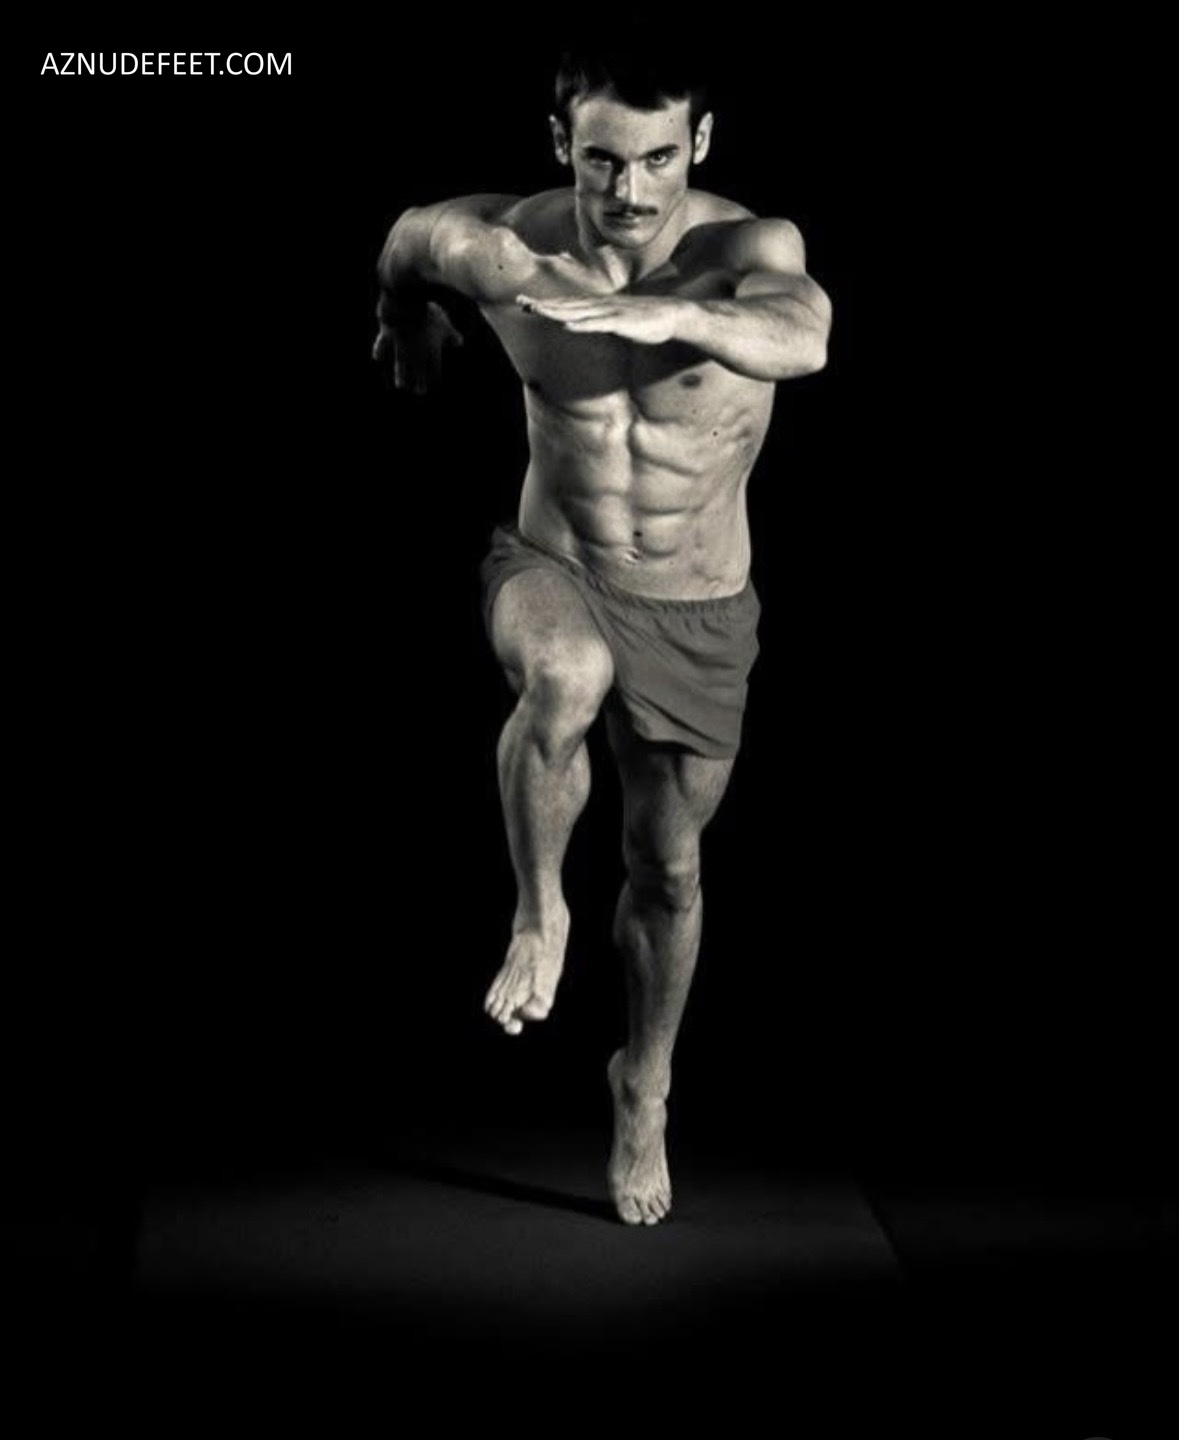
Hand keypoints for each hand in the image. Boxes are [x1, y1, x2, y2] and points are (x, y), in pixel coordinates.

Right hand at [372, 300, 463, 393]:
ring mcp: (400, 346)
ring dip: (401, 376)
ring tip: (400, 385)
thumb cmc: (429, 314)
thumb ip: (452, 335)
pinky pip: (382, 346)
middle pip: (418, 372)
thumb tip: (460, 342)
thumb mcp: (445, 323)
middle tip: (419, 392)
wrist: (405, 303)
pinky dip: (379, 352)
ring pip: (400, 365)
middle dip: (419, 383)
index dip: (434, 380)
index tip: (434, 387)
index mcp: (430, 351)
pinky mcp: (387, 336)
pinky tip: (378, 358)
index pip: (434, 371)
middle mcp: (415, 352)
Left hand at [516, 293, 687, 345]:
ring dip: (557, 311)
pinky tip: (567, 324)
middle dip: (543, 304)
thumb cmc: (644, 319)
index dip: (545, 303)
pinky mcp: (621, 322)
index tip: (524, 302)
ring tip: (537, 310)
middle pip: (566, 305)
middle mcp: (600, 306)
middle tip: (520, 301)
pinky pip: (598, 324)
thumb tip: (587, 321)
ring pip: (578, 312)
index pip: (567, 304)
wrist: (671, 315)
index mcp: (598, 306)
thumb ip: (601, 319)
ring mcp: (610, 313)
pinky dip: (581, 323)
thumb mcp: (618, 319)